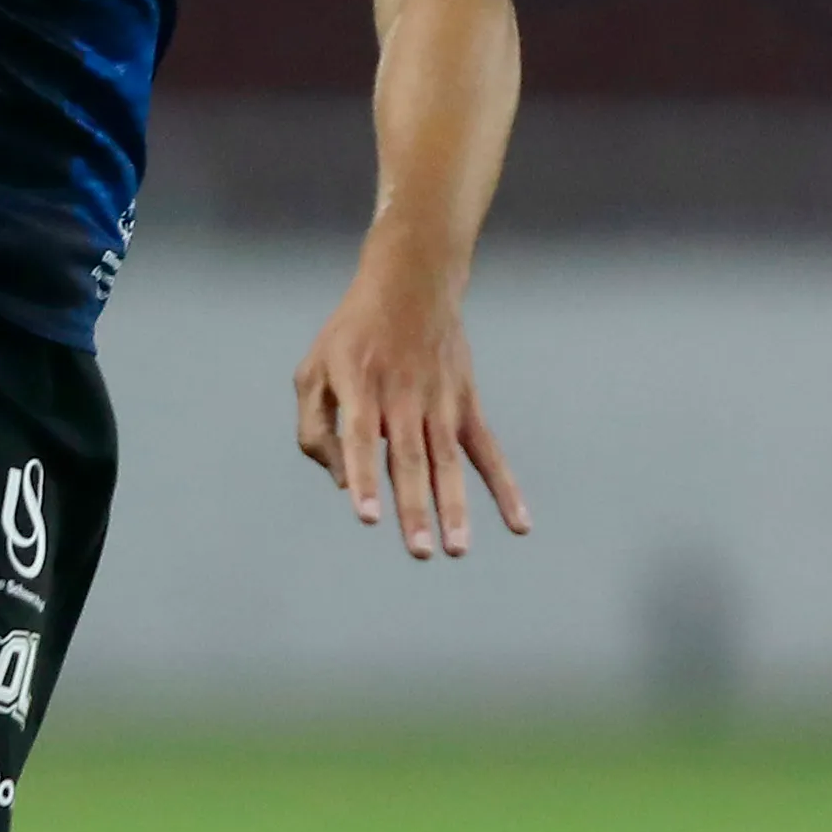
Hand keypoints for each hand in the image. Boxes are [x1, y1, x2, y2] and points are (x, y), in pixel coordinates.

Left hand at [292, 255, 531, 561]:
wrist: (411, 281)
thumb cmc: (352, 334)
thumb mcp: (313, 369)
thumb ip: (314, 428)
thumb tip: (341, 482)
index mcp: (358, 384)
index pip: (360, 436)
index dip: (363, 475)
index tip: (368, 515)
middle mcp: (401, 394)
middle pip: (409, 459)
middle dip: (415, 507)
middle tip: (421, 551)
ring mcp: (439, 400)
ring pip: (447, 461)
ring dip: (453, 506)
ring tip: (455, 548)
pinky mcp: (465, 403)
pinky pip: (487, 451)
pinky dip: (504, 487)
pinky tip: (518, 522)